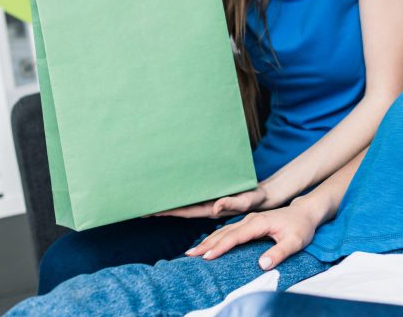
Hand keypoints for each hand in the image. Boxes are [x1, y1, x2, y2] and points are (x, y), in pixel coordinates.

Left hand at [150, 185, 269, 218]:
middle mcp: (205, 207)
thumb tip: (215, 207)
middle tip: (140, 206)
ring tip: (151, 199)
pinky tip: (173, 192)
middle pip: (179, 208)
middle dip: (161, 208)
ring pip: (184, 203)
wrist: (262, 197)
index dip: (167, 211)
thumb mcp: (245, 201)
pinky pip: (192, 196)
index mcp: (210, 209)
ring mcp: (208, 203)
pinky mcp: (211, 196)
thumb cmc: (254, 198)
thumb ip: (231, 204)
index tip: (150, 211)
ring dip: (169, 202)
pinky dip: (181, 195)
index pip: (183, 211)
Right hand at [184, 203, 318, 269]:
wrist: (306, 211)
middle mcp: (251, 219)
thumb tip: (262, 265)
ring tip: (193, 251)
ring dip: (209, 240)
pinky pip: (230, 230)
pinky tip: (209, 244)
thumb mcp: (296, 241)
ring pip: (225, 230)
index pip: (236, 236)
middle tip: (190, 255)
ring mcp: (250, 220)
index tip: (206, 256)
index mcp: (260, 222)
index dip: (220, 246)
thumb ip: (280, 252)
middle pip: (225, 232)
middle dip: (207, 244)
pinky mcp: (250, 223)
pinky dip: (217, 237)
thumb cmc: (302, 226)